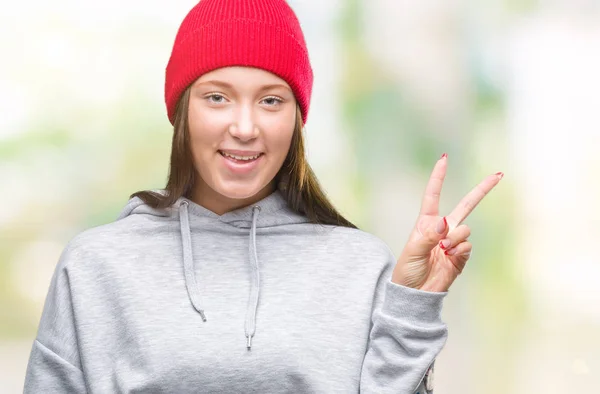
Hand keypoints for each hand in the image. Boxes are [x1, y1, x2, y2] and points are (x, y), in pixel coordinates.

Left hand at [391, 153, 502, 291]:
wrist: (415, 294)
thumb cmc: (407, 271)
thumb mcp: (412, 251)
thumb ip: (428, 236)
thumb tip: (444, 222)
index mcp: (426, 223)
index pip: (433, 195)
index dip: (438, 177)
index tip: (444, 159)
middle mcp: (443, 229)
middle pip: (465, 205)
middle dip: (482, 190)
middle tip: (498, 175)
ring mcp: (454, 242)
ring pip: (465, 229)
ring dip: (455, 238)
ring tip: (443, 250)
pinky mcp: (461, 257)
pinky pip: (467, 246)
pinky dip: (460, 250)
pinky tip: (450, 258)